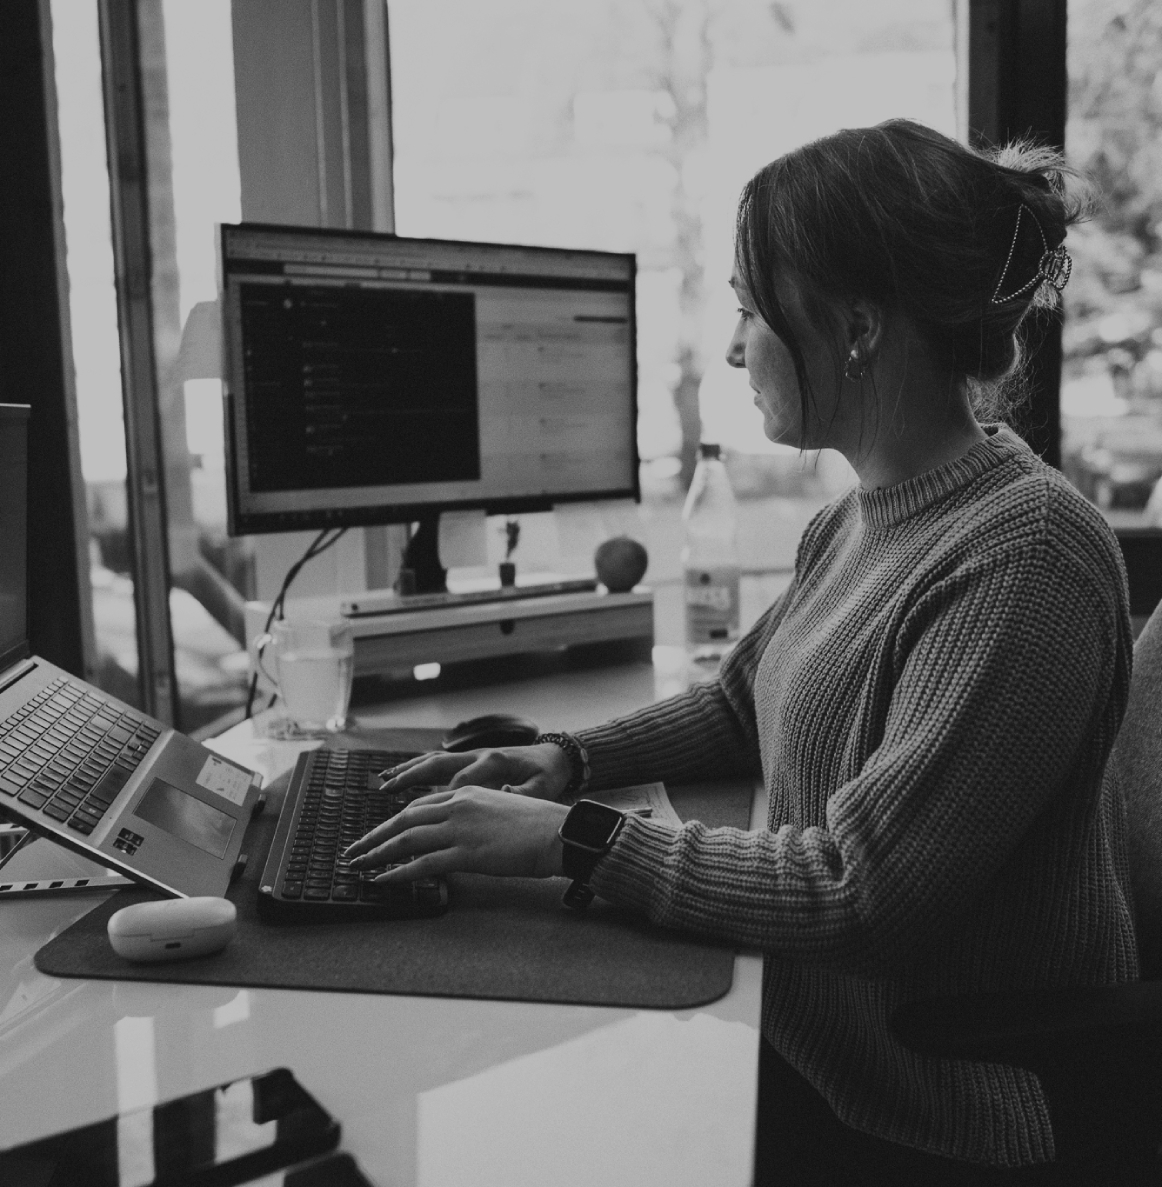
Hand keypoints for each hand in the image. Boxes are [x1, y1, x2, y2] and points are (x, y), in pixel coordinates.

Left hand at [343, 786, 568, 883]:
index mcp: (466, 794)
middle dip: (374, 837)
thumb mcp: (500, 810)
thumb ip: (474, 818)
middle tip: (354, 851)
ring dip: (378, 854)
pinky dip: (399, 872)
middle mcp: (458, 806)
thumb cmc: (536, 826)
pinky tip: (384, 880)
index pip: (419, 807)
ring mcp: (460, 829)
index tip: (377, 834)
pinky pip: (423, 864)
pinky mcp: (466, 853)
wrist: (557, 833)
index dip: (393, 822)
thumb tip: (457, 835)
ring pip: (407, 840)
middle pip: (404, 820)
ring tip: (360, 866)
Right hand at [378, 742, 571, 800]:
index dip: (443, 798)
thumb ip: (522, 794)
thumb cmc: (547, 776)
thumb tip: (504, 794)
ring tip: (383, 782)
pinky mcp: (468, 761)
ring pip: (432, 762)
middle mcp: (477, 755)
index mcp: (494, 762)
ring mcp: (471, 756)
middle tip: (385, 790)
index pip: (461, 780)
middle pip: (437, 765)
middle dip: (410, 778)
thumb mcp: (541, 788)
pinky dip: (417, 770)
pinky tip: (399, 779)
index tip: (426, 816)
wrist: (554, 757)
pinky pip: (437, 765)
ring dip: (407, 771)